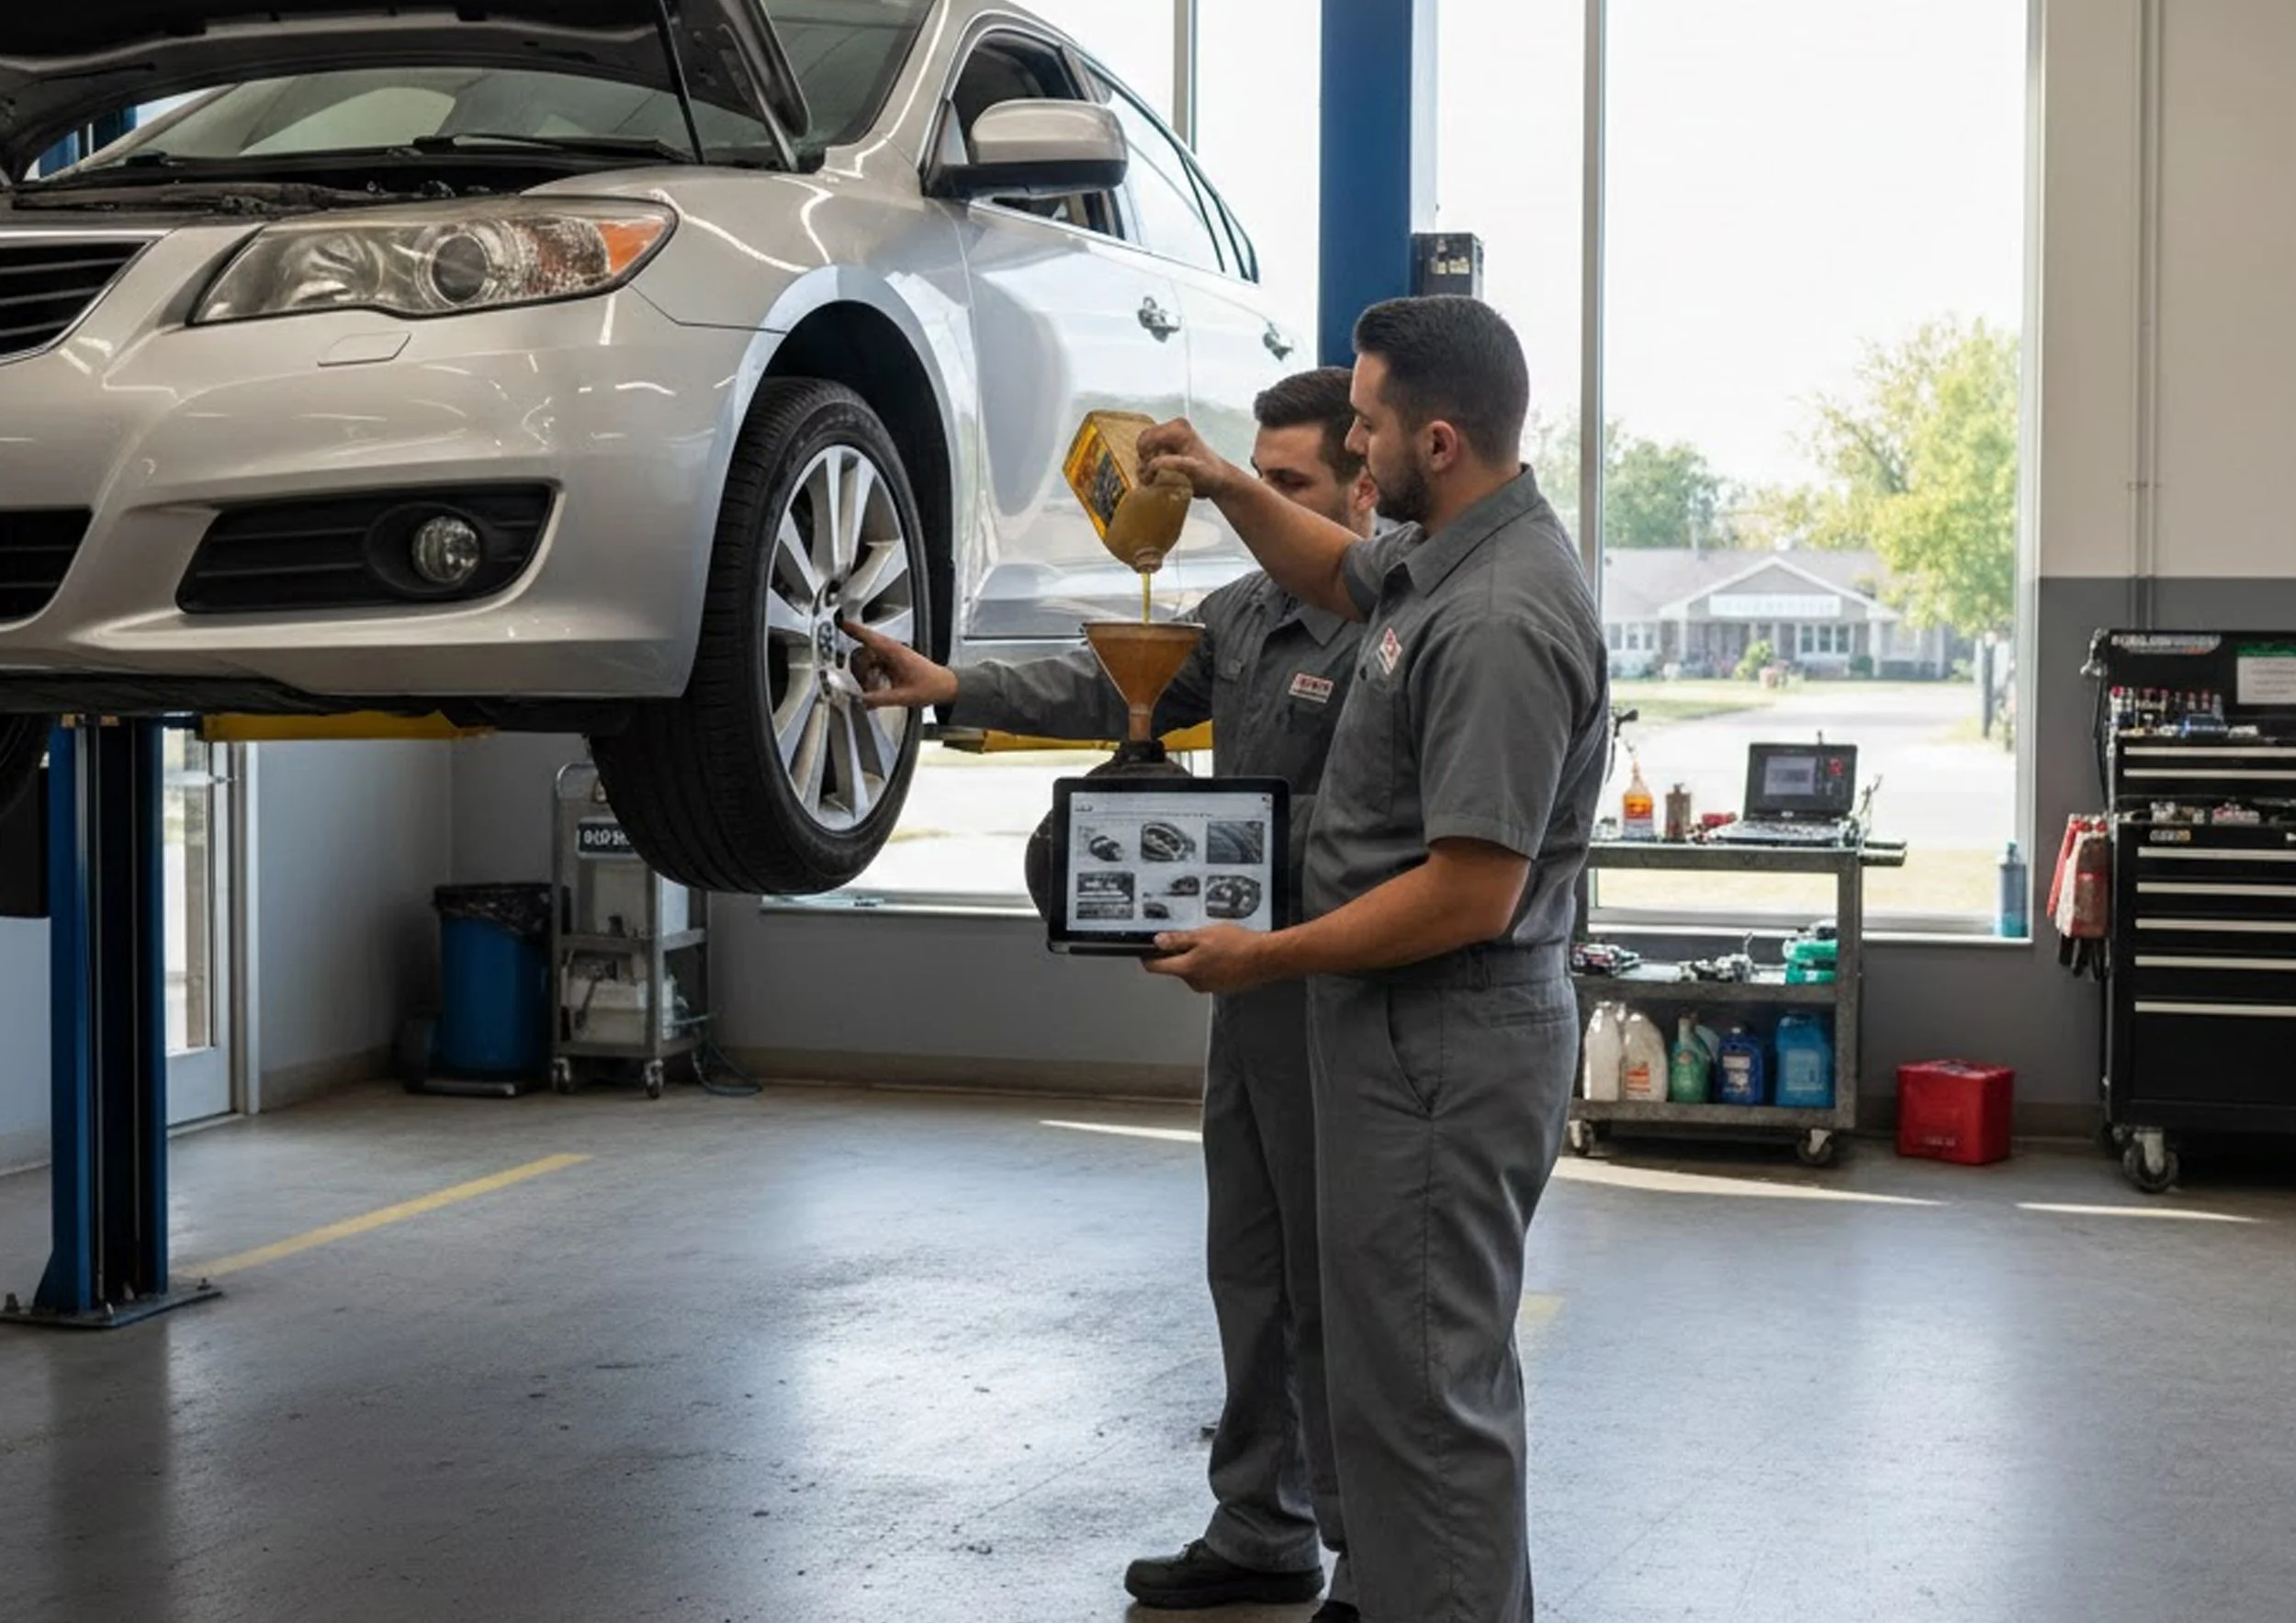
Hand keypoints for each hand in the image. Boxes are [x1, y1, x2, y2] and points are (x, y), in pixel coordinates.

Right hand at [842, 621, 956, 709]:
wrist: (945, 685)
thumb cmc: (930, 686)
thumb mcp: (903, 696)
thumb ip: (879, 699)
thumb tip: (861, 701)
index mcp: (894, 652)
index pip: (869, 637)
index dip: (853, 630)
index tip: (840, 624)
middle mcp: (892, 650)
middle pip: (864, 652)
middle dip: (857, 667)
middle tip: (856, 683)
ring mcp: (893, 655)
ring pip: (869, 659)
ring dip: (865, 673)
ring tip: (869, 688)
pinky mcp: (895, 662)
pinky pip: (876, 664)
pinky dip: (872, 675)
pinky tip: (875, 688)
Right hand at [1138, 417, 1244, 503]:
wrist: (1219, 479)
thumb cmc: (1209, 475)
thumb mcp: (1192, 470)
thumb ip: (1173, 463)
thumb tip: (1152, 463)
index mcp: (1178, 429)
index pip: (1147, 438)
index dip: (1144, 457)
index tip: (1149, 475)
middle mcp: (1173, 427)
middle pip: (1143, 442)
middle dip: (1143, 461)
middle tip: (1149, 478)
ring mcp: (1171, 435)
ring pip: (1145, 447)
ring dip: (1145, 464)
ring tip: (1151, 480)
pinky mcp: (1170, 443)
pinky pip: (1150, 451)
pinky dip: (1149, 464)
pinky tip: (1155, 476)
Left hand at [1141, 925, 1276, 993]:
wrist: (1265, 959)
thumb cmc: (1237, 945)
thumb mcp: (1202, 935)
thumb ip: (1177, 940)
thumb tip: (1158, 942)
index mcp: (1186, 969)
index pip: (1156, 967)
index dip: (1149, 956)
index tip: (1148, 950)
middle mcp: (1195, 982)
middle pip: (1176, 968)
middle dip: (1181, 954)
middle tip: (1194, 937)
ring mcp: (1209, 986)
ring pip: (1194, 971)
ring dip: (1199, 958)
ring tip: (1215, 945)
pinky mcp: (1222, 987)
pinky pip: (1210, 974)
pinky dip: (1213, 965)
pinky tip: (1226, 954)